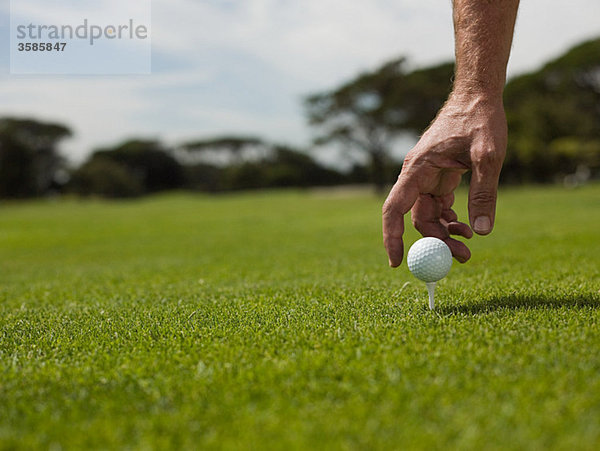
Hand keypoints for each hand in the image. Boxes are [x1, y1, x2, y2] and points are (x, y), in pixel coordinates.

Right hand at [382, 93, 506, 266]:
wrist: (479, 96)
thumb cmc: (480, 119)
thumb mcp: (487, 156)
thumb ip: (483, 194)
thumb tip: (481, 232)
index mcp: (417, 168)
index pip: (394, 209)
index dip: (391, 236)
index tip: (396, 262)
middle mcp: (417, 175)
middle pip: (416, 218)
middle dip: (435, 241)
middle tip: (462, 258)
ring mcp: (427, 177)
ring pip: (428, 215)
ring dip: (445, 233)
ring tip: (469, 246)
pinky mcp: (439, 177)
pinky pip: (438, 206)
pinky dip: (450, 220)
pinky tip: (467, 226)